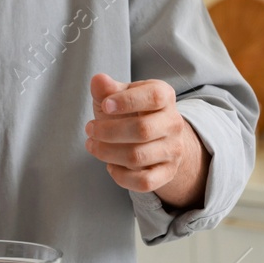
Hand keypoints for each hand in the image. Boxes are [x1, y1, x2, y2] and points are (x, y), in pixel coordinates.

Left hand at [85, 73, 205, 203]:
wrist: (156, 138)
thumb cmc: (131, 112)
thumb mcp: (119, 96)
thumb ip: (107, 89)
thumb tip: (98, 80)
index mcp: (165, 96)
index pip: (154, 96)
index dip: (127, 101)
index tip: (105, 105)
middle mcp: (174, 123)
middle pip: (142, 130)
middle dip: (108, 131)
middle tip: (90, 129)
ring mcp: (173, 150)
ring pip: (138, 157)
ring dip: (108, 153)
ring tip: (93, 145)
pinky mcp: (168, 172)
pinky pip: (144, 182)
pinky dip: (121, 176)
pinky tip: (110, 166)